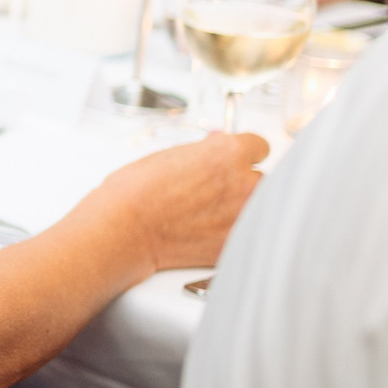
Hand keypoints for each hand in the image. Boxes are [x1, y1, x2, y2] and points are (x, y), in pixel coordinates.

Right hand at [92, 131, 268, 275]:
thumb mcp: (170, 156)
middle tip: (215, 189)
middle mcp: (245, 182)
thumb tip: (214, 147)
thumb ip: (203, 151)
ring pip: (258, 206)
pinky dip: (234, 231)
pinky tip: (211, 229)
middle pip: (261, 177)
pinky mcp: (238, 242)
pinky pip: (247, 232)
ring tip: (212, 212)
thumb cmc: (137, 193)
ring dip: (242, 207)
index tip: (234, 161)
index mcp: (230, 152)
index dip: (242, 154)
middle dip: (243, 182)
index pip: (258, 146)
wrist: (125, 229)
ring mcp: (245, 215)